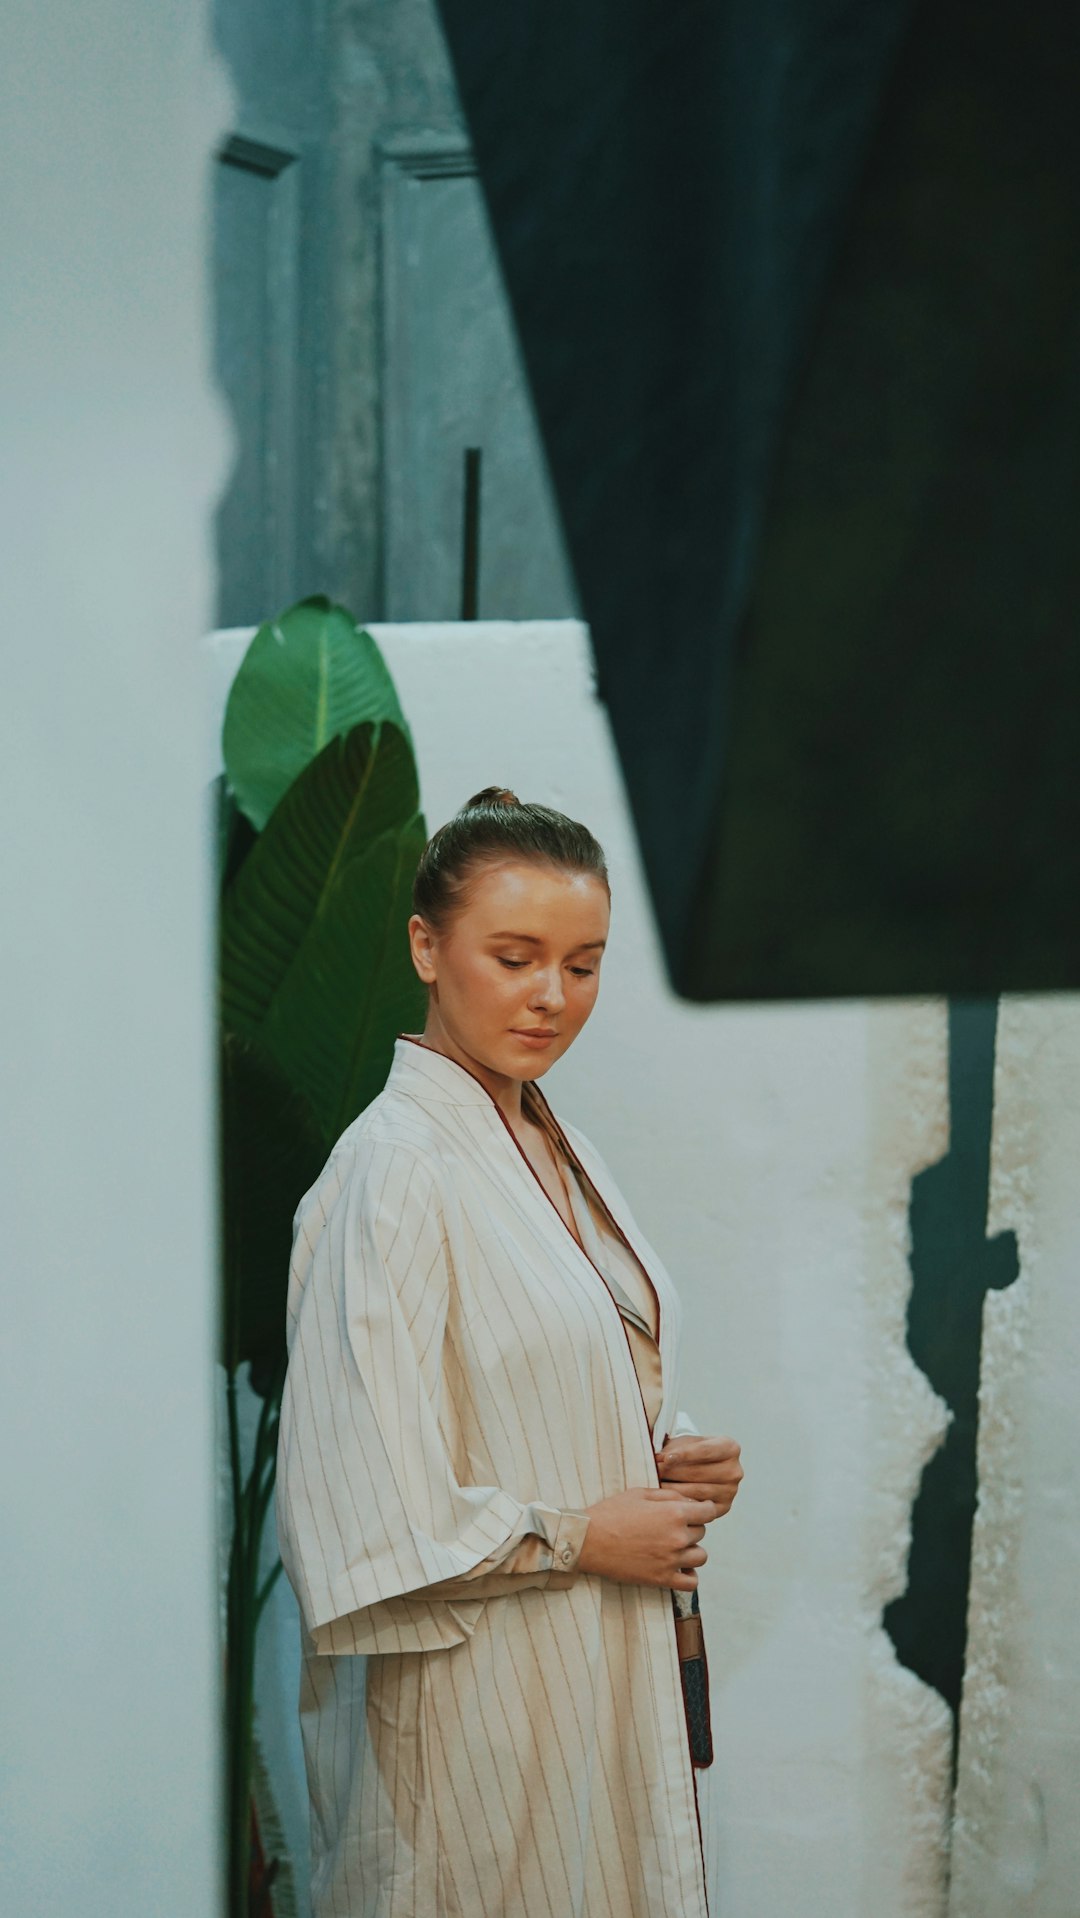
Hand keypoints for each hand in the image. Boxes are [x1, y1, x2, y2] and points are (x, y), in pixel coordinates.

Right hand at [576, 1486, 717, 1590]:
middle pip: (701, 1532)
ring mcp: (671, 1561)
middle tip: (672, 1526)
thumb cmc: (611, 1513)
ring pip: (700, 1556)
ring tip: (675, 1546)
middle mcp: (677, 1537)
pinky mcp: (662, 1579)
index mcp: (674, 1513)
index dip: (704, 1508)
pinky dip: (689, 1575)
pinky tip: (678, 1567)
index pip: (708, 1511)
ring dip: (691, 1550)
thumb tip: (690, 1501)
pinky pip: (691, 1583)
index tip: (699, 1510)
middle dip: (691, 1527)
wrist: (588, 1541)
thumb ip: (669, 1495)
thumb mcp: (640, 1493)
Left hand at [654, 1435, 743, 1516]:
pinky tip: (665, 1499)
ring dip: (671, 1488)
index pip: (705, 1450)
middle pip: (698, 1472)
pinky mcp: (723, 1508)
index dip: (684, 1454)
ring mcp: (730, 1491)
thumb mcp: (684, 1443)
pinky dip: (679, 1503)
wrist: (701, 1468)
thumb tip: (659, 1459)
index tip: (665, 1458)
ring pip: (696, 1491)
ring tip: (654, 1485)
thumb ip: (674, 1449)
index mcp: (730, 1448)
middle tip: (652, 1472)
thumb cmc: (690, 1452)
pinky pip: (697, 1507)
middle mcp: (734, 1470)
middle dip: (672, 1472)